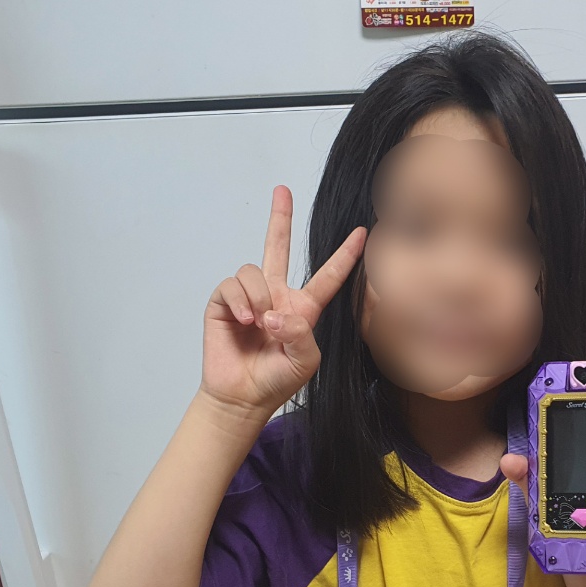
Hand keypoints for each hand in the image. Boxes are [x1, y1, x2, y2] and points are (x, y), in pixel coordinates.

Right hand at [201, 186, 365, 418]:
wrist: (243, 396)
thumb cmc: (276, 380)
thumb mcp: (305, 361)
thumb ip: (301, 335)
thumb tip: (275, 313)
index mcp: (302, 308)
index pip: (328, 277)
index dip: (344, 256)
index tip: (361, 233)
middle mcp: (276, 296)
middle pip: (278, 248)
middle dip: (280, 218)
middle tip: (282, 190)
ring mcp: (250, 297)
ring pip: (254, 270)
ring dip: (258, 295)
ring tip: (258, 323)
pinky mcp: (225, 303)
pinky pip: (232, 285)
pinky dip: (240, 301)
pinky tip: (244, 320)